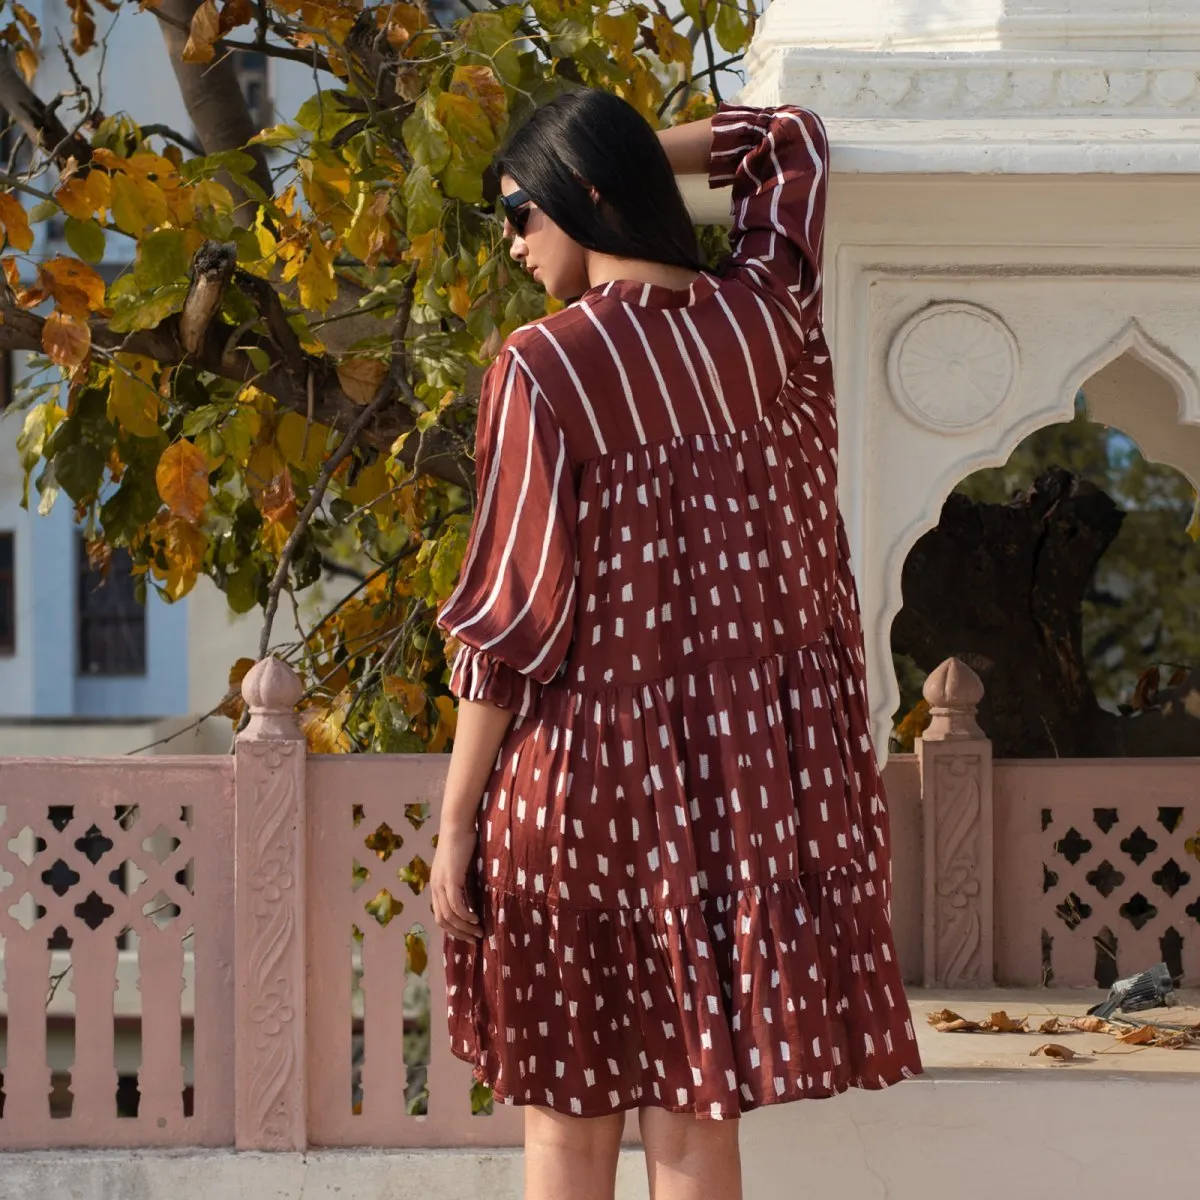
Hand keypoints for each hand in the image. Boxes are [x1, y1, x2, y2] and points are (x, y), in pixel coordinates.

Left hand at [430, 825, 481, 940]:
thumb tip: (476, 902)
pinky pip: (456, 904)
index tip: (468, 935)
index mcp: (436, 885)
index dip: (453, 929)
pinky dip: (466, 915)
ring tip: (479, 932)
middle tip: (475, 940)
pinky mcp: (450, 878)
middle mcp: (435, 887)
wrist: (457, 824)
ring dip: (464, 927)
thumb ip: (466, 885)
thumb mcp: (464, 869)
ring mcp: (441, 883)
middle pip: (442, 920)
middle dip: (459, 934)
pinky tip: (476, 918)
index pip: (440, 915)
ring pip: (449, 915)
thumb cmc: (463, 842)